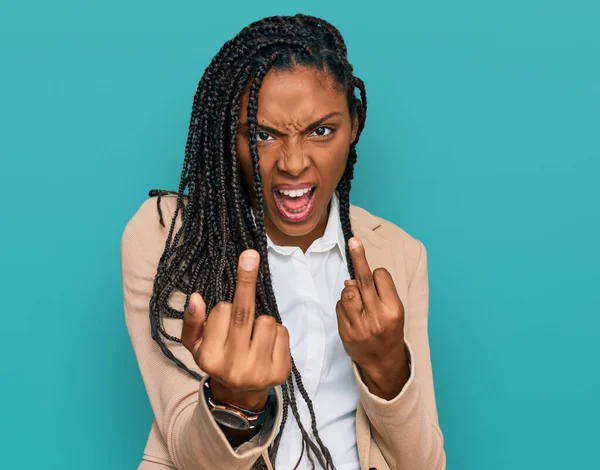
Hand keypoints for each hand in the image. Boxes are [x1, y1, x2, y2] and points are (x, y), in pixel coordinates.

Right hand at [181, 249, 291, 410]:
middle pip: (244, 313)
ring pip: (267, 320)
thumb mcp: (197, 345)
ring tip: (254, 337)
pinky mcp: (281, 372)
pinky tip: (267, 345)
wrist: (240, 395)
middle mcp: (234, 367)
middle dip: (247, 280)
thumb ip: (193, 322)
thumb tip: (195, 298)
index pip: (222, 312)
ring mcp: (259, 371)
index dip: (225, 308)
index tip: (225, 312)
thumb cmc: (218, 359)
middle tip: (250, 255)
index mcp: (210, 358)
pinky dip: (276, 333)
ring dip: (261, 321)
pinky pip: (283, 332)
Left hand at [335, 237, 408, 398]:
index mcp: (393, 309)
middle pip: (363, 279)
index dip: (377, 275)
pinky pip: (339, 306)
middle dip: (358, 257)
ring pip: (347, 291)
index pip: (381, 276)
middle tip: (354, 241)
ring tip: (358, 301)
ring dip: (350, 290)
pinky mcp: (345, 332)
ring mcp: (359, 325)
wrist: (383, 362)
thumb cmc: (389, 331)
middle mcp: (376, 316)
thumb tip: (351, 279)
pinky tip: (353, 315)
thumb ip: (378, 292)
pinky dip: (344, 305)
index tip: (377, 279)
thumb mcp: (394, 311)